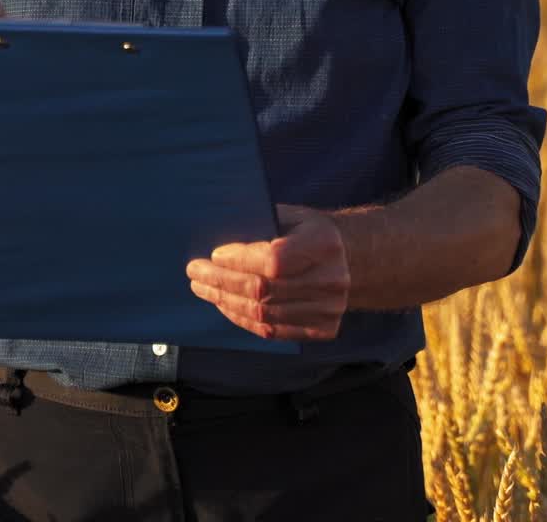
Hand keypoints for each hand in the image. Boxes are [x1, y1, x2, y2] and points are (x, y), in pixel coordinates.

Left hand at [185, 204, 349, 341]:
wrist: (350, 259)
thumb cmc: (309, 231)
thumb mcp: (291, 216)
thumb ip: (260, 225)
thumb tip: (216, 237)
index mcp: (324, 243)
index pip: (274, 260)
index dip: (239, 260)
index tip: (214, 254)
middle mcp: (331, 280)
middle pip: (264, 290)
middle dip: (222, 282)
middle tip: (195, 272)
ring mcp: (329, 310)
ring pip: (265, 314)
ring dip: (226, 302)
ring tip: (203, 289)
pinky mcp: (323, 330)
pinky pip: (273, 331)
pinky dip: (243, 319)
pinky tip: (225, 305)